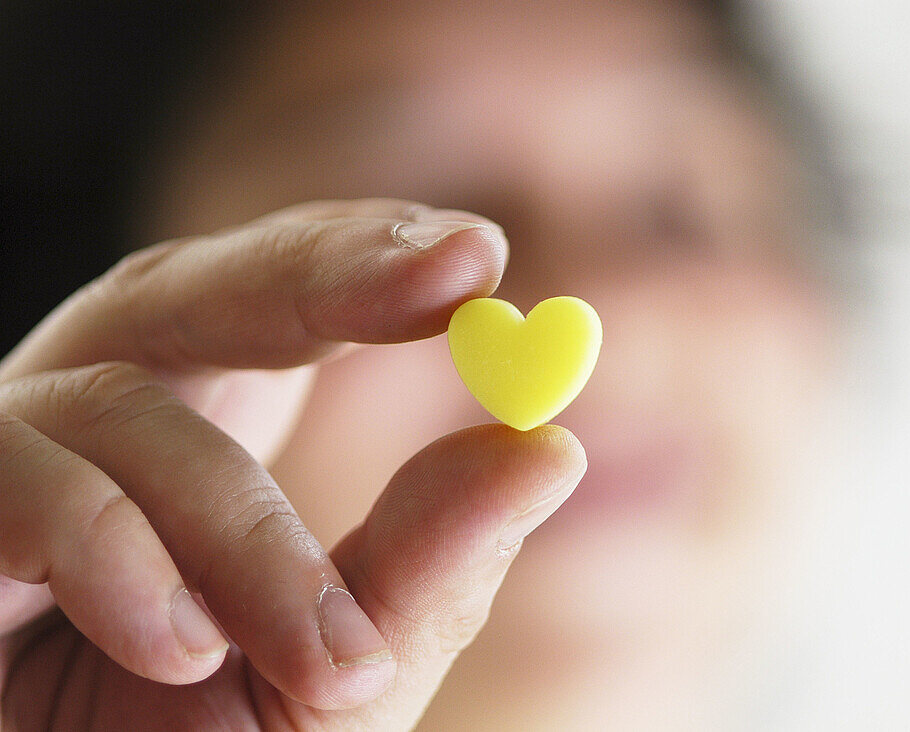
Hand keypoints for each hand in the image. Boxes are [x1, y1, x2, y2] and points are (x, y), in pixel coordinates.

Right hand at [0, 199, 585, 729]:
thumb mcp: (331, 674)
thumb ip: (426, 570)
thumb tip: (550, 448)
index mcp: (200, 427)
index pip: (282, 298)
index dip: (369, 258)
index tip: (481, 258)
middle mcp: (97, 420)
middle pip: (194, 284)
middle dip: (324, 269)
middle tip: (456, 266)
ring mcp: (5, 459)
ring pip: (127, 402)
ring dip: (245, 530)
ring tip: (321, 657)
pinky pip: (18, 479)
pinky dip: (113, 554)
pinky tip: (177, 643)